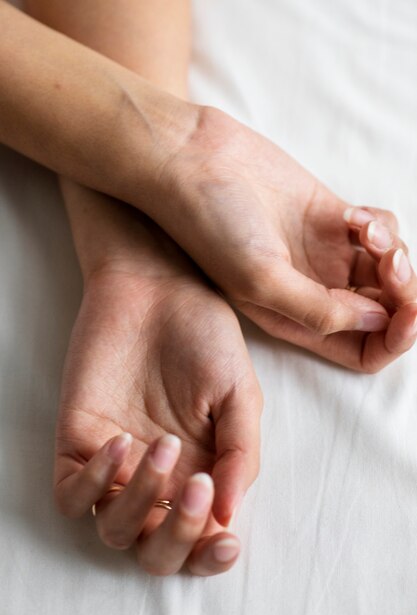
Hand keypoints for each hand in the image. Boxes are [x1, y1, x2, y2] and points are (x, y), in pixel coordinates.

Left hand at [54, 185, 261, 575]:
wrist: (158, 289)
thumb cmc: (205, 336)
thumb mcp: (240, 393)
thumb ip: (242, 452)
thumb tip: (229, 513)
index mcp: (201, 473)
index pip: (200, 541)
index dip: (210, 556)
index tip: (226, 540)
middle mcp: (157, 479)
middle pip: (154, 550)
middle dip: (177, 538)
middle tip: (198, 488)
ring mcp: (116, 464)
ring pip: (113, 529)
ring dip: (141, 502)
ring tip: (164, 444)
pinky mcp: (78, 441)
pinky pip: (72, 494)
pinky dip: (94, 483)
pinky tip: (121, 442)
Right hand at [143, 107, 416, 370]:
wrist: (196, 162)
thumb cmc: (214, 225)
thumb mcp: (261, 279)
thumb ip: (320, 310)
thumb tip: (377, 321)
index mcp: (295, 320)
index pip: (362, 350)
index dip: (392, 341)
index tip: (406, 317)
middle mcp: (313, 292)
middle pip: (383, 311)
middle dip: (404, 293)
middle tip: (391, 264)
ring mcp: (324, 254)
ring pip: (387, 270)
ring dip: (394, 252)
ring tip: (364, 230)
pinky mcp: (331, 217)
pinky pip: (380, 231)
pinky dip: (381, 225)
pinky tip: (355, 215)